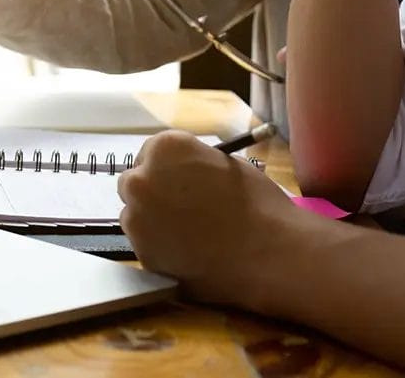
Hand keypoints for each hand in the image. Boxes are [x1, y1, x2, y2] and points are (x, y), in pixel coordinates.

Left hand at [117, 131, 301, 305]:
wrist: (270, 254)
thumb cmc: (258, 203)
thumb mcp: (226, 164)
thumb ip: (194, 164)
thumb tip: (183, 173)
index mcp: (164, 149)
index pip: (151, 152)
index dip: (167, 169)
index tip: (181, 181)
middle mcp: (140, 181)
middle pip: (135, 184)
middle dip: (153, 193)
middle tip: (181, 209)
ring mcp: (136, 219)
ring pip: (136, 217)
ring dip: (153, 222)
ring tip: (191, 236)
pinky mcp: (141, 254)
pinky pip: (145, 247)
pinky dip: (161, 249)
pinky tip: (190, 255)